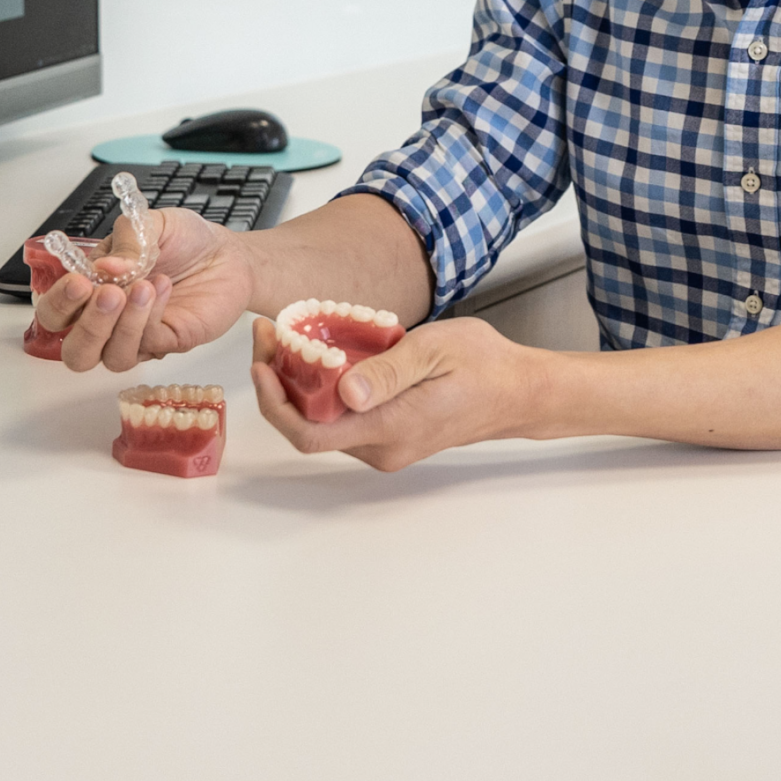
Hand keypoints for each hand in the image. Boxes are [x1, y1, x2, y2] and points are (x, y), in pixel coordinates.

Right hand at [33, 210, 256, 371]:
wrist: (228, 253)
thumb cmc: (184, 241)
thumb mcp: (150, 224)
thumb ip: (125, 241)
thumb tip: (104, 268)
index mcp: (92, 291)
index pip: (56, 314)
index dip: (59, 305)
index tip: (77, 282)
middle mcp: (109, 321)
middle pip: (77, 352)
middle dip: (88, 327)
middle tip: (108, 294)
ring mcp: (138, 337)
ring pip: (112, 357)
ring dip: (123, 324)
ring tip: (143, 286)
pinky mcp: (168, 343)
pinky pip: (149, 344)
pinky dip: (151, 317)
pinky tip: (161, 288)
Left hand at [248, 314, 542, 471]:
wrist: (519, 391)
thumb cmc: (484, 366)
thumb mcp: (435, 351)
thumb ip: (388, 371)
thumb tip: (345, 391)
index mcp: (390, 427)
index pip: (310, 433)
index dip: (274, 402)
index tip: (262, 362)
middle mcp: (383, 447)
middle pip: (309, 425)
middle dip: (281, 382)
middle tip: (272, 333)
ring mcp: (386, 446)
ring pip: (324, 422)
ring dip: (300, 384)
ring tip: (293, 337)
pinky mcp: (390, 436)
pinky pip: (343, 418)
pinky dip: (324, 389)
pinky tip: (325, 353)